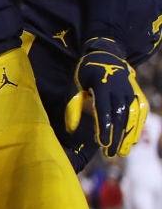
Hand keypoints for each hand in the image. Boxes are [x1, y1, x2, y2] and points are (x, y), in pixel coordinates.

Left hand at [67, 37, 145, 156]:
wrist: (107, 55)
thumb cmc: (86, 72)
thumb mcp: (76, 85)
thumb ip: (74, 106)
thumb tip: (70, 129)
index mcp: (102, 85)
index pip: (104, 110)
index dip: (104, 127)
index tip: (102, 143)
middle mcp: (119, 89)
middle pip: (119, 117)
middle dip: (115, 136)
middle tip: (110, 153)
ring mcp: (130, 92)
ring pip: (131, 117)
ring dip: (127, 135)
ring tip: (121, 152)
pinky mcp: (137, 94)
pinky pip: (139, 114)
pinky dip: (137, 127)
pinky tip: (132, 140)